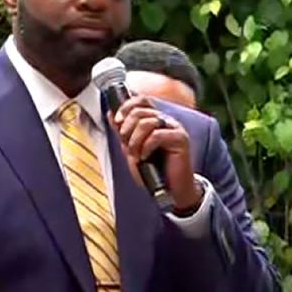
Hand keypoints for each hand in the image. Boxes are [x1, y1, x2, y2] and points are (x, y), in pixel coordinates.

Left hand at [111, 96, 201, 212]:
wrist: (168, 190)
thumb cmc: (152, 171)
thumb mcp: (132, 149)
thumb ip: (123, 132)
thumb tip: (110, 113)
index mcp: (155, 120)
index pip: (140, 101)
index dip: (126, 107)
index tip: (116, 121)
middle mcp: (166, 121)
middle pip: (139, 111)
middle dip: (126, 129)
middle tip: (127, 145)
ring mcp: (174, 128)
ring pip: (146, 122)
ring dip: (135, 141)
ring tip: (137, 155)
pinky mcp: (180, 138)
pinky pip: (157, 135)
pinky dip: (146, 147)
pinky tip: (146, 157)